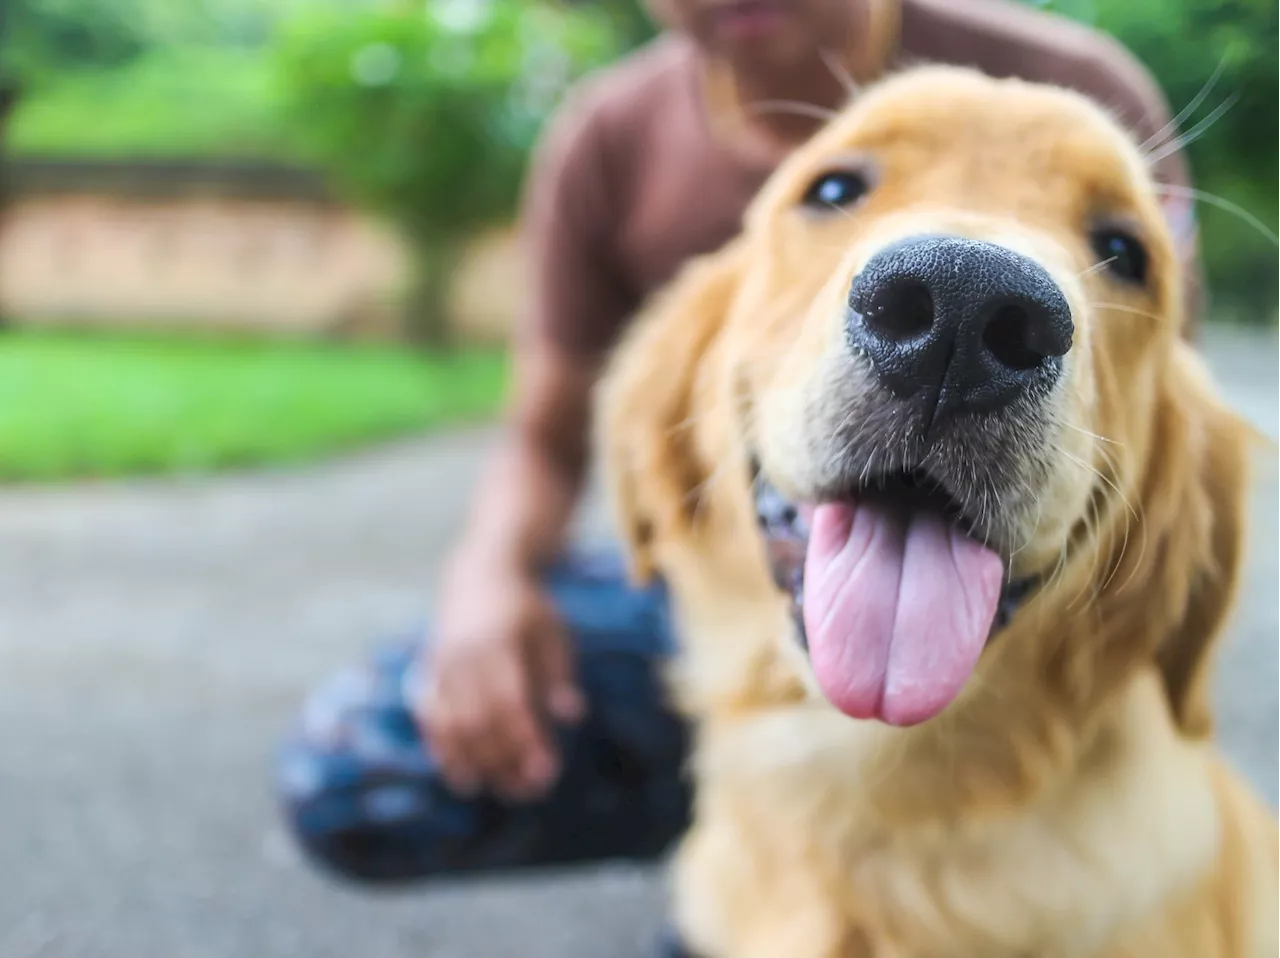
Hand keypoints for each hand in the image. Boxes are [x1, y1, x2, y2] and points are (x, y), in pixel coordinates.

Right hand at [417, 557, 585, 800]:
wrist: (481, 574)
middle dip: (504, 760)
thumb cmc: (527, 609)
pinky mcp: (427, 673)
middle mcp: (463, 655)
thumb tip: (573, 716)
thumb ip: (560, 674)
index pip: (510, 702)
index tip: (548, 771)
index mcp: (498, 641)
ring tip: (501, 789)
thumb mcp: (553, 632)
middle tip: (532, 789)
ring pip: (452, 725)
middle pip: (479, 721)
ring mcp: (440, 665)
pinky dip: (444, 750)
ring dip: (475, 763)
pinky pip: (430, 719)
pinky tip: (463, 776)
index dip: (527, 740)